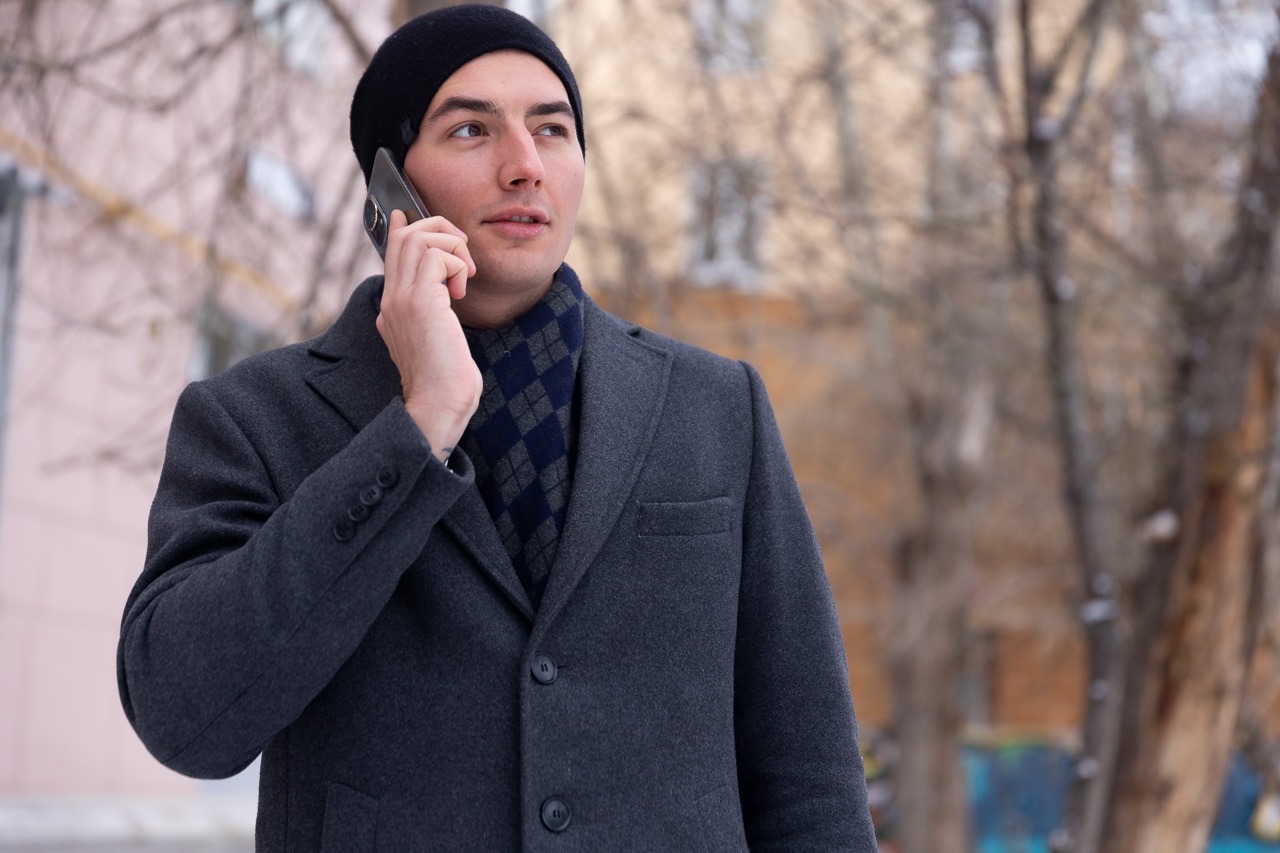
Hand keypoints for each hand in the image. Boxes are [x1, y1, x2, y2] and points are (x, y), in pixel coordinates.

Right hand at [376, 209, 481, 461]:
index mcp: (393, 308)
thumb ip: (433, 313)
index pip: (392, 253)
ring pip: (419, 238)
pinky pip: (438, 256)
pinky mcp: (420, 302)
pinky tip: (462, 291)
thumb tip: (444, 294)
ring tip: (465, 276)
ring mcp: (402, 299)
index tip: (408, 214)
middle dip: (439, 230)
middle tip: (463, 255)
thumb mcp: (436, 339)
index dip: (404, 228)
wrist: (438, 405)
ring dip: (452, 246)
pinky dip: (457, 264)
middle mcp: (392, 299)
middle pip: (404, 236)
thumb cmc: (445, 381)